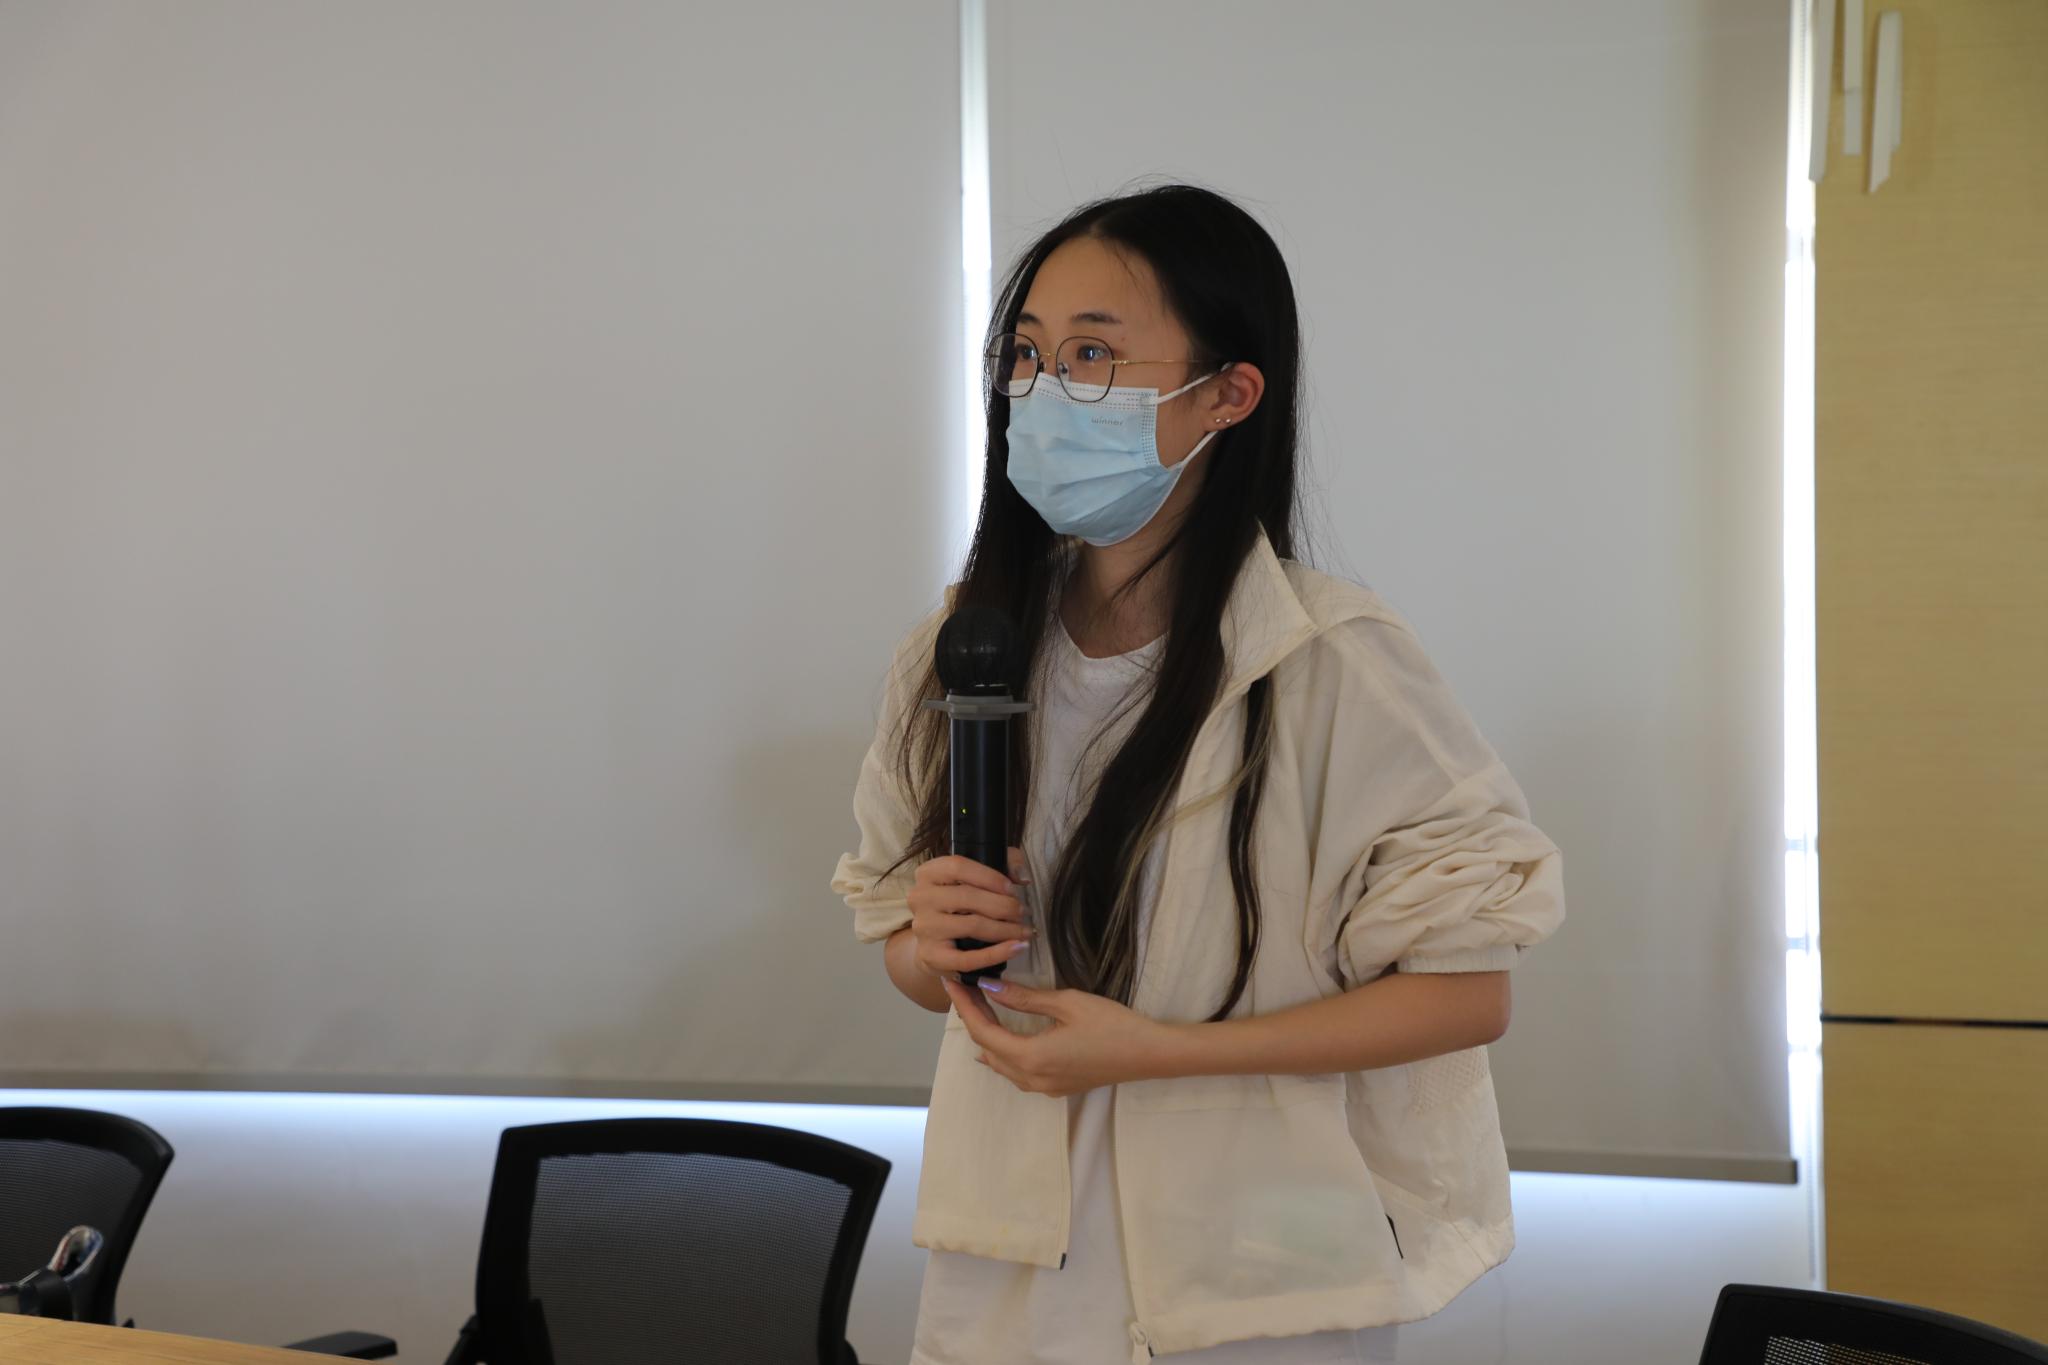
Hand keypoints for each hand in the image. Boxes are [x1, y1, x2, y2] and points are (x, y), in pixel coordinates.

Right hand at [906, 847, 1033, 980]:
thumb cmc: (960, 904)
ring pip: (972, 925)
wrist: (935, 942)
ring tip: (1024, 930)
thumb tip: (1022, 877)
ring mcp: (924, 928)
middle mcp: (920, 898)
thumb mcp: (977, 876)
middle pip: (967, 897)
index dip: (990, 876)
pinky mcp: (931, 956)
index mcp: (928, 873)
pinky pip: (968, 958)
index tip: (1013, 888)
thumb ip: (1004, 863)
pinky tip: (1017, 947)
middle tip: (1023, 912)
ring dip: (1006, 929)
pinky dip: (997, 954)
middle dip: (1003, 905)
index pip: (958, 866)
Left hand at [940, 975, 1180, 1098]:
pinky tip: (999, 1044)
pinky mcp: (1058, 1087)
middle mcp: (1032, 1079)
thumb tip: (989, 987)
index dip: (965, 1007)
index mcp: (1031, 1058)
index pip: (983, 1032)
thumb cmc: (1112, 1025)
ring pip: (1001, 1065)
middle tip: (965, 989)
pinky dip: (1002, 1054)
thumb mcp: (1067, 1003)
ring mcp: (1045, 1087)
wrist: (1149, 1054)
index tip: (952, 984)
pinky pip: (1017, 1073)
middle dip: (974, 1019)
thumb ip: (1024, 999)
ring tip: (979, 1008)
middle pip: (988, 1049)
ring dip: (987, 1038)